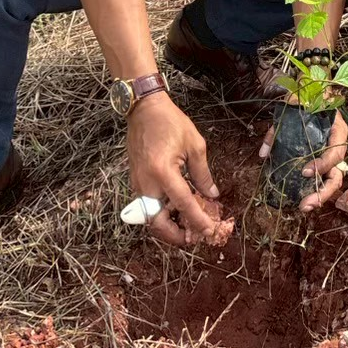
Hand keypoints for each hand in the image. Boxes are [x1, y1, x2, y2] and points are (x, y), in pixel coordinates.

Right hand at [126, 93, 219, 246]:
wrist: (144, 109)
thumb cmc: (170, 122)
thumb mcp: (194, 145)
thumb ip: (203, 174)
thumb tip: (212, 195)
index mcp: (163, 172)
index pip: (183, 204)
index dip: (198, 220)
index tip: (210, 231)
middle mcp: (146, 182)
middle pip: (157, 222)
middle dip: (175, 235)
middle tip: (193, 237)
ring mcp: (137, 183)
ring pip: (150, 216)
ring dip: (168, 224)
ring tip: (187, 225)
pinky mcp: (135, 181)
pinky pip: (147, 205)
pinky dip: (161, 212)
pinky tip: (176, 209)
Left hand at [259, 108, 347, 212]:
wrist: (312, 93)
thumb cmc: (305, 100)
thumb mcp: (291, 109)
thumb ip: (276, 132)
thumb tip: (263, 154)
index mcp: (337, 131)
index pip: (335, 153)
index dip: (322, 165)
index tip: (305, 172)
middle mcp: (338, 146)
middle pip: (338, 175)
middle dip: (323, 192)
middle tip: (306, 204)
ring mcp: (332, 155)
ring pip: (333, 181)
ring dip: (320, 197)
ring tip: (304, 207)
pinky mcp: (324, 161)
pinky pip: (324, 178)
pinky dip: (315, 190)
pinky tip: (303, 199)